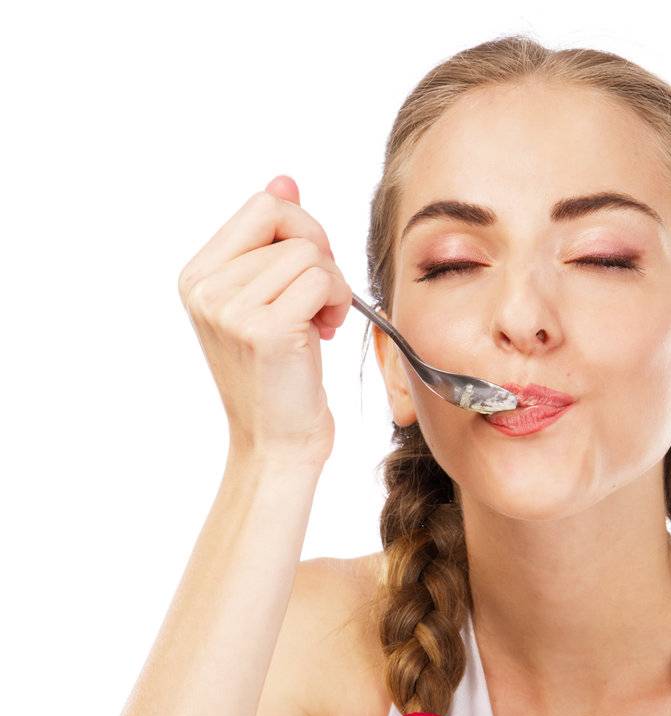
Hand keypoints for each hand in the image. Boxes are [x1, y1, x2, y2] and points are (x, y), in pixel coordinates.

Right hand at [176, 176, 354, 465]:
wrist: (277, 445)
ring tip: (319, 323)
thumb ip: (270, 241)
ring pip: (308, 251)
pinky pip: (321, 278)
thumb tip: (284, 179)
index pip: (261, 205)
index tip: (308, 270)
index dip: (299, 228)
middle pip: (283, 217)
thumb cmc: (277, 378)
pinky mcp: (265, 329)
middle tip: (321, 294)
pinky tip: (324, 332)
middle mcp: (205, 289)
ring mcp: (231, 309)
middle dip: (318, 248)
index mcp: (196, 276)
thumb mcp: (266, 301)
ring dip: (331, 284)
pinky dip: (336, 300)